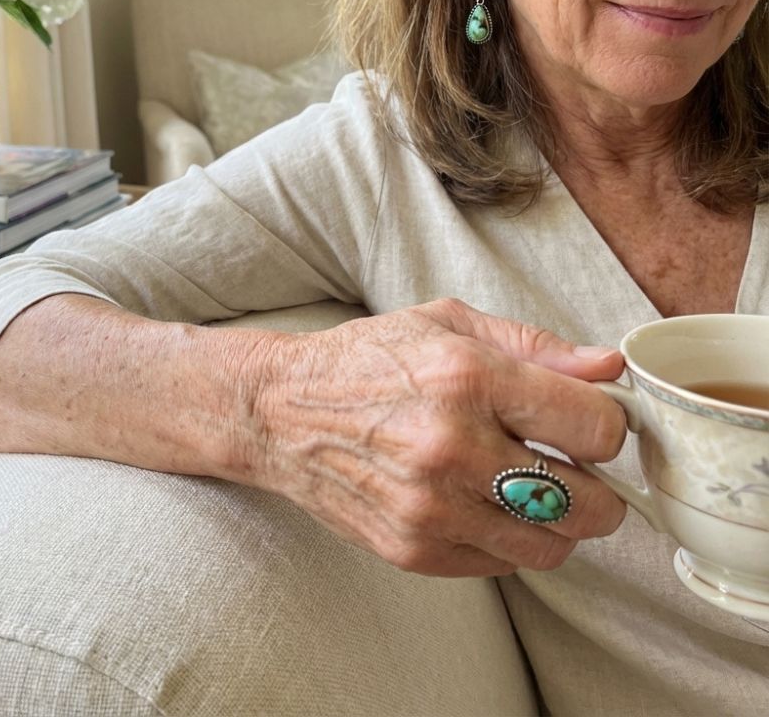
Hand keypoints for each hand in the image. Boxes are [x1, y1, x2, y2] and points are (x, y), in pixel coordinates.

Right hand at [250, 298, 627, 576]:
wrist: (280, 411)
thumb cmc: (366, 360)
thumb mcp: (447, 324)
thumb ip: (535, 346)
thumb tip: (609, 368)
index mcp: (467, 378)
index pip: (595, 428)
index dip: (605, 426)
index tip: (587, 424)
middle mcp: (452, 448)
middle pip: (589, 504)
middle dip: (596, 486)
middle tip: (571, 464)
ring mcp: (430, 508)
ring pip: (552, 547)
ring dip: (555, 520)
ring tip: (525, 487)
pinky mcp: (413, 550)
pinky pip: (503, 565)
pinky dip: (506, 539)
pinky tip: (479, 502)